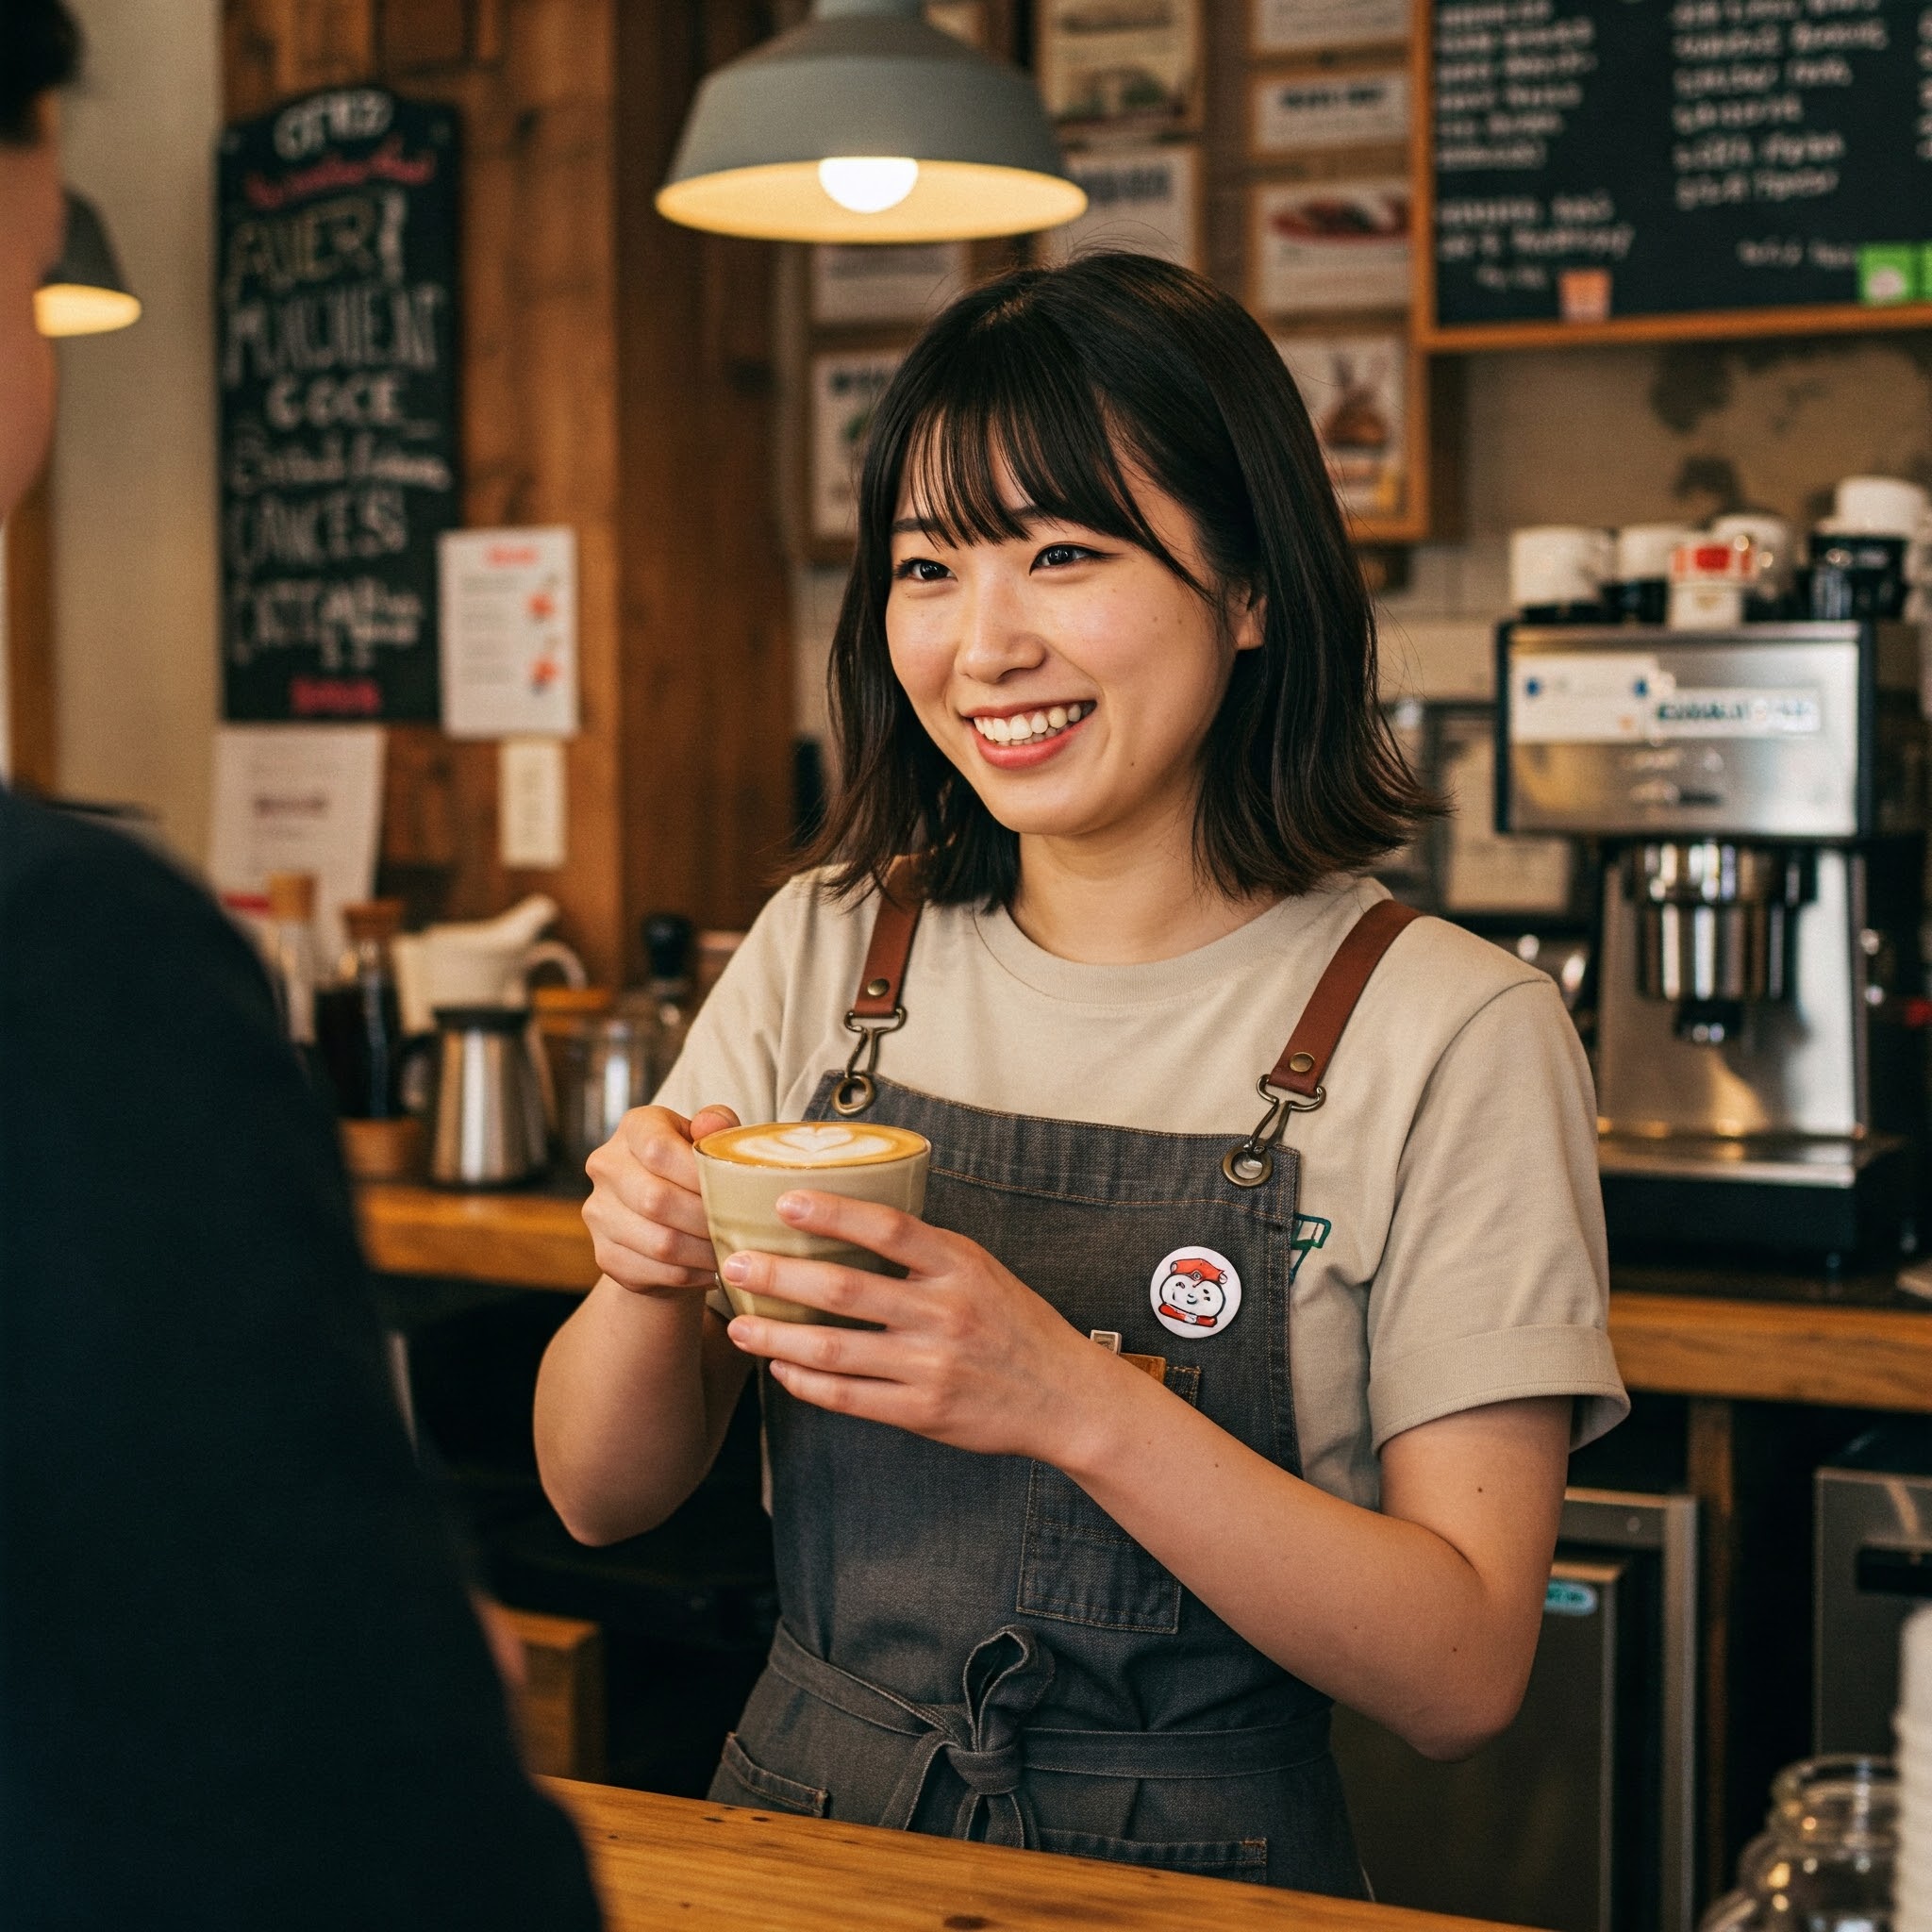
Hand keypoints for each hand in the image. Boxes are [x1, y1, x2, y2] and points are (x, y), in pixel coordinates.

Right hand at [582, 1102, 737, 1296]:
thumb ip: (718, 1126)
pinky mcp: (604, 1254)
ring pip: (658, 1241)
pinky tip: (711, 1268)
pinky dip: (690, 1274)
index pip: (657, 1150)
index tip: (732, 1189)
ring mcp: (599, 1212)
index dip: (698, 1175)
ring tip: (730, 1249)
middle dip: (706, 1218)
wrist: (666, 1218)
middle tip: (739, 1228)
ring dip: (703, 1252)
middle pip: (656, 1200)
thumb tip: (713, 1124)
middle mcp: (606, 1166)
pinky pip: (652, 1271)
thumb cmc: (696, 1171)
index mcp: (634, 1128)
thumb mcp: (710, 1140)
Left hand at [720, 1189, 1125, 1462]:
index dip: (832, 1213)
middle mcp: (943, 1312)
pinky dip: (806, 1383)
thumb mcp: (981, 1269)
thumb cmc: (1015, 1324)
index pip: (887, 1229)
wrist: (1063, 1397)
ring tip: (739, 1326)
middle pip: (844, 1289)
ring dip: (776, 1337)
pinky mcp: (921, 1411)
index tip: (784, 1202)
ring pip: (833, 1349)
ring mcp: (930, 1365)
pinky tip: (780, 1369)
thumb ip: (924, 1253)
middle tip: (734, 1263)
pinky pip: (848, 1397)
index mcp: (959, 1266)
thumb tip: (850, 1222)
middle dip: (779, 1276)